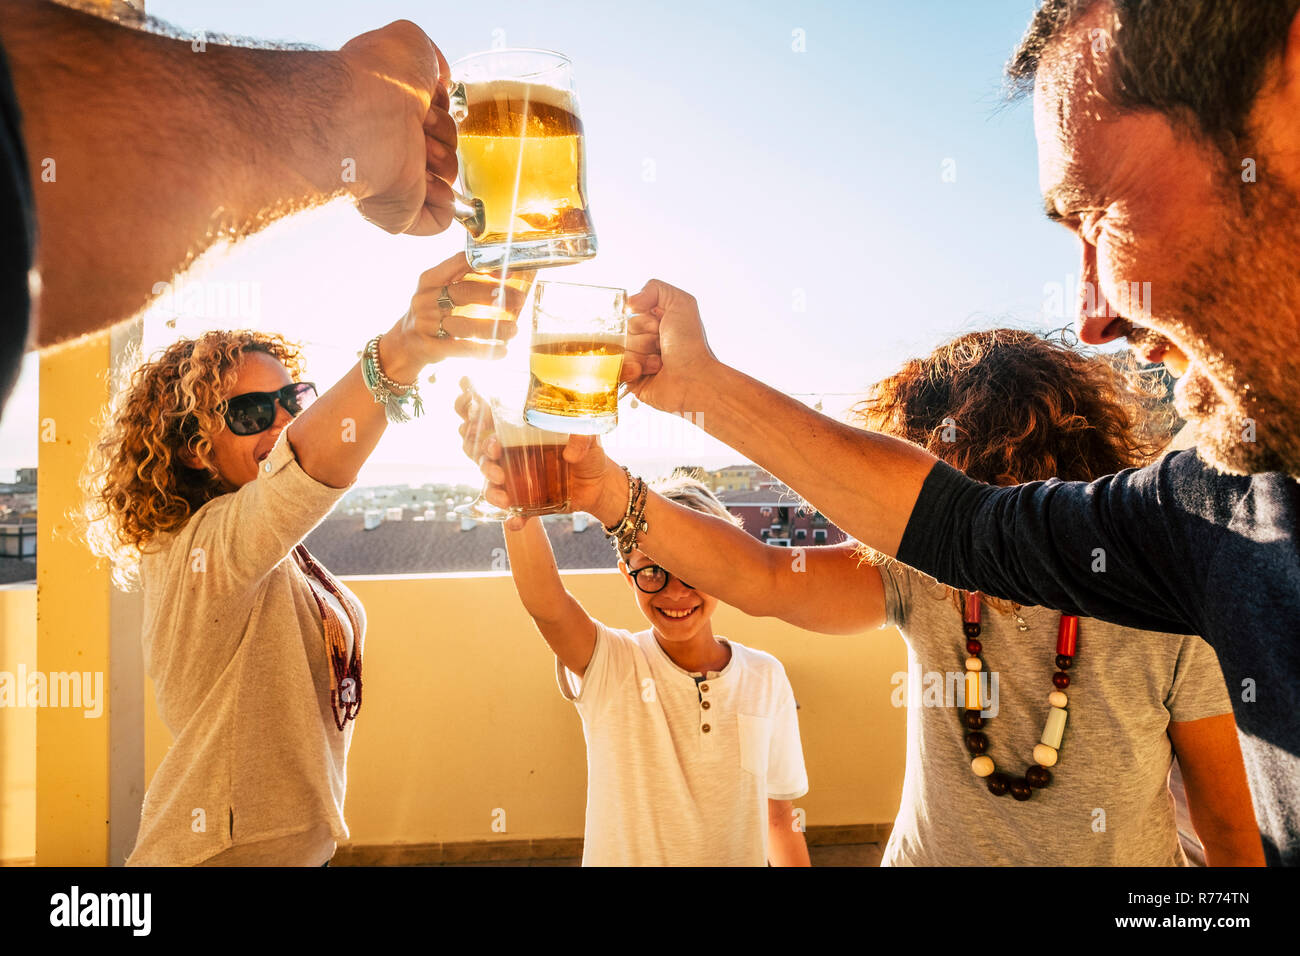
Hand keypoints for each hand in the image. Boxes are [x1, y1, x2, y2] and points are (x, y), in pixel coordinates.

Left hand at [338, 20, 457, 234]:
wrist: (367, 116)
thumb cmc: (381, 78)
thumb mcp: (411, 44)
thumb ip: (428, 59)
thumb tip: (441, 79)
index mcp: (387, 110)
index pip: (429, 115)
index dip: (438, 105)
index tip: (430, 97)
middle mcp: (388, 145)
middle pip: (443, 146)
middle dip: (442, 133)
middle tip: (421, 125)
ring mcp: (394, 181)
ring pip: (447, 177)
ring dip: (443, 161)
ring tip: (418, 150)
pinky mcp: (401, 214)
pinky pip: (439, 218)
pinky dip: (443, 203)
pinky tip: (425, 181)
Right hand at [380, 253, 525, 379]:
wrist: (402, 345)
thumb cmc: (429, 314)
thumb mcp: (437, 291)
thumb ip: (462, 280)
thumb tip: (504, 273)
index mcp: (429, 279)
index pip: (459, 264)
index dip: (486, 265)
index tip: (509, 269)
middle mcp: (426, 299)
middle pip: (464, 292)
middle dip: (496, 295)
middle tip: (519, 299)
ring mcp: (426, 324)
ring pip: (466, 324)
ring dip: (494, 328)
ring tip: (514, 330)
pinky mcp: (431, 347)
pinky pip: (462, 348)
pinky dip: (484, 351)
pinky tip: (501, 352)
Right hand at [454, 380, 628, 530]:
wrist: (601, 486)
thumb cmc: (591, 456)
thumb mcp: (591, 440)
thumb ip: (583, 438)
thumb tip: (570, 453)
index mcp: (525, 438)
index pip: (495, 432)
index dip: (486, 437)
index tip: (494, 444)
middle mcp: (517, 459)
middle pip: (487, 460)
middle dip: (486, 466)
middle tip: (498, 474)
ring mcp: (520, 483)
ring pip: (493, 487)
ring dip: (493, 493)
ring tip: (505, 500)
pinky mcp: (529, 504)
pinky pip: (514, 513)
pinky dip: (512, 520)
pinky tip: (515, 523)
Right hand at [621, 280, 721, 413]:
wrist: (694, 379)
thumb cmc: (691, 344)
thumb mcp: (681, 303)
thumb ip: (655, 288)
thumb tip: (628, 303)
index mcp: (654, 323)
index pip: (629, 316)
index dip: (643, 321)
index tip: (659, 327)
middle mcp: (645, 341)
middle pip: (622, 333)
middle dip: (642, 339)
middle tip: (661, 346)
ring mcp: (637, 361)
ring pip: (618, 352)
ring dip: (640, 356)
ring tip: (659, 363)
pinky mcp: (631, 380)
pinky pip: (614, 370)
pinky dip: (630, 369)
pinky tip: (645, 373)